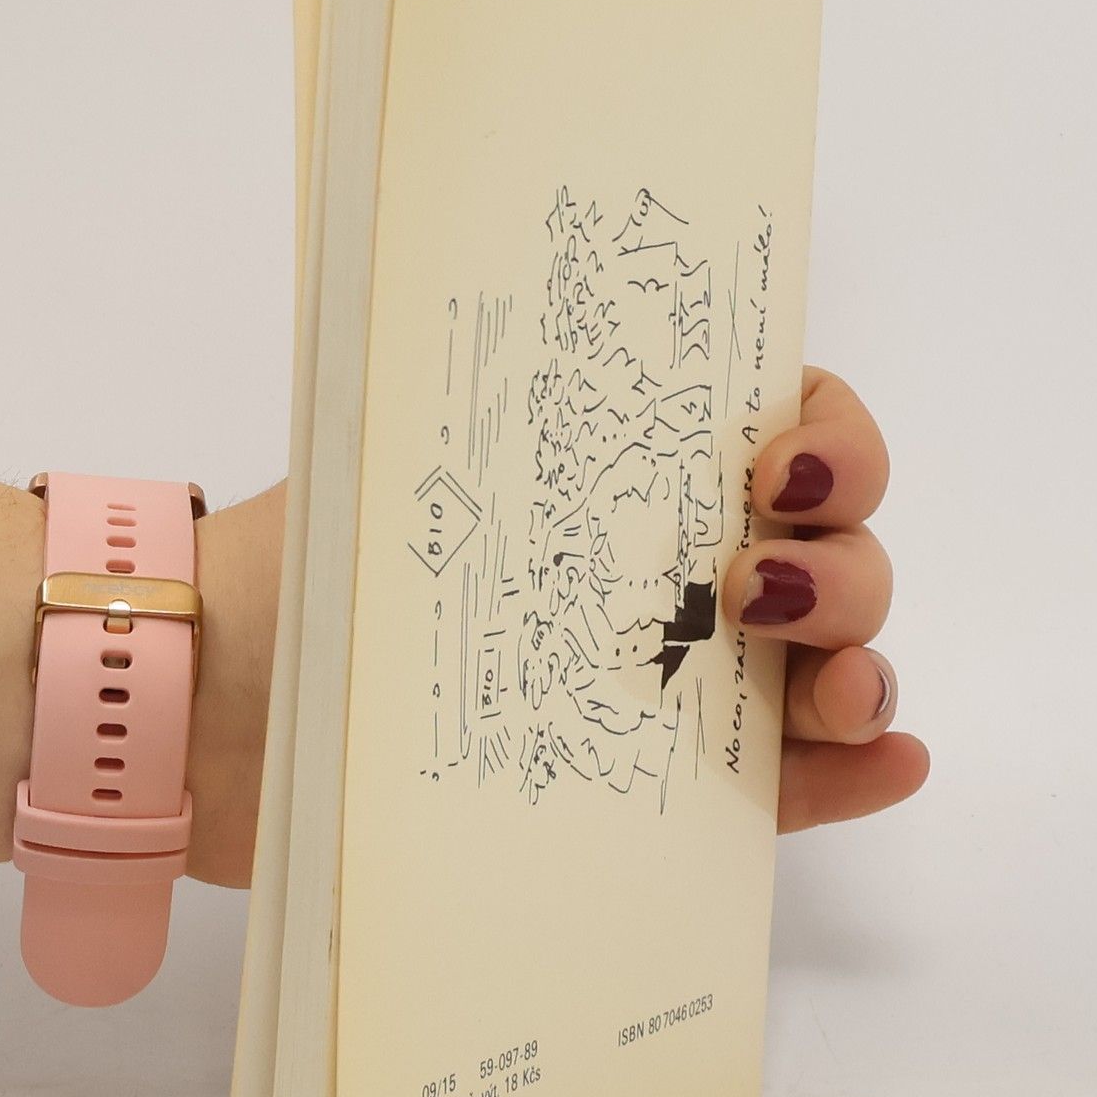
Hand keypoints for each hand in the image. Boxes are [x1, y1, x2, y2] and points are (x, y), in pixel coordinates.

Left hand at [185, 363, 926, 883]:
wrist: (208, 720)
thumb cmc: (302, 570)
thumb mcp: (401, 455)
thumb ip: (500, 408)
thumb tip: (515, 307)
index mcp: (618, 469)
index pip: (780, 422)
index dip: (829, 440)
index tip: (777, 476)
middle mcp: (662, 563)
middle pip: (828, 545)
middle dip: (843, 563)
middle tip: (757, 592)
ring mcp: (663, 679)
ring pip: (822, 659)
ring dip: (863, 662)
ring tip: (832, 691)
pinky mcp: (648, 790)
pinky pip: (774, 783)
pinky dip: (844, 771)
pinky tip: (889, 758)